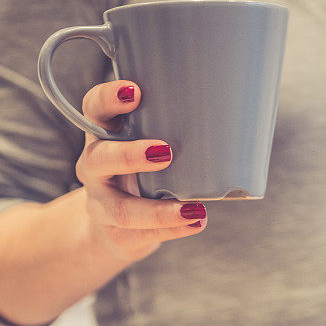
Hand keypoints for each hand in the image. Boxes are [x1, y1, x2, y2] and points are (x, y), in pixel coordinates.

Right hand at [77, 80, 206, 261]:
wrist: (112, 227)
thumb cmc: (141, 171)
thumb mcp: (145, 143)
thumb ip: (169, 128)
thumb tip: (232, 111)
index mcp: (103, 135)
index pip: (94, 110)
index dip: (108, 99)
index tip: (135, 91)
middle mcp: (94, 167)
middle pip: (98, 159)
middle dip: (129, 155)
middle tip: (166, 152)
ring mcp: (102, 204)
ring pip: (121, 209)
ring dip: (158, 210)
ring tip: (195, 208)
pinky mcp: (117, 233)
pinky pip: (142, 234)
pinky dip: (173, 229)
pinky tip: (196, 222)